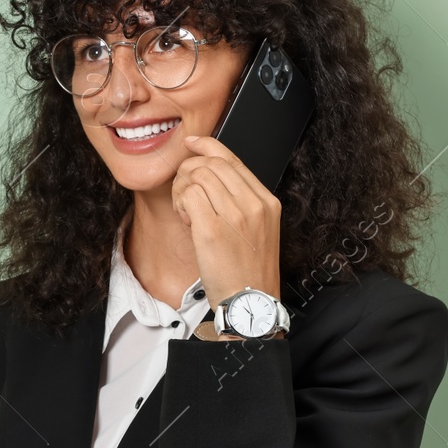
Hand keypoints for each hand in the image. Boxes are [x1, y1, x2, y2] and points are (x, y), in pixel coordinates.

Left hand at [172, 136, 281, 308]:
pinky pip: (188, 195)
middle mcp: (254, 204)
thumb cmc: (247, 272)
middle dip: (189, 171)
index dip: (207, 146)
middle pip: (212, 163)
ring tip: (186, 212)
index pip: (233, 159)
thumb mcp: (257, 231)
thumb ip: (240, 203)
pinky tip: (186, 219)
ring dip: (182, 189)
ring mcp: (235, 215)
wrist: (250, 304)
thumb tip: (211, 179)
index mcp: (267, 202)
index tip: (191, 144)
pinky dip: (180, 203)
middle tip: (183, 193)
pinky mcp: (212, 228)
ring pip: (197, 176)